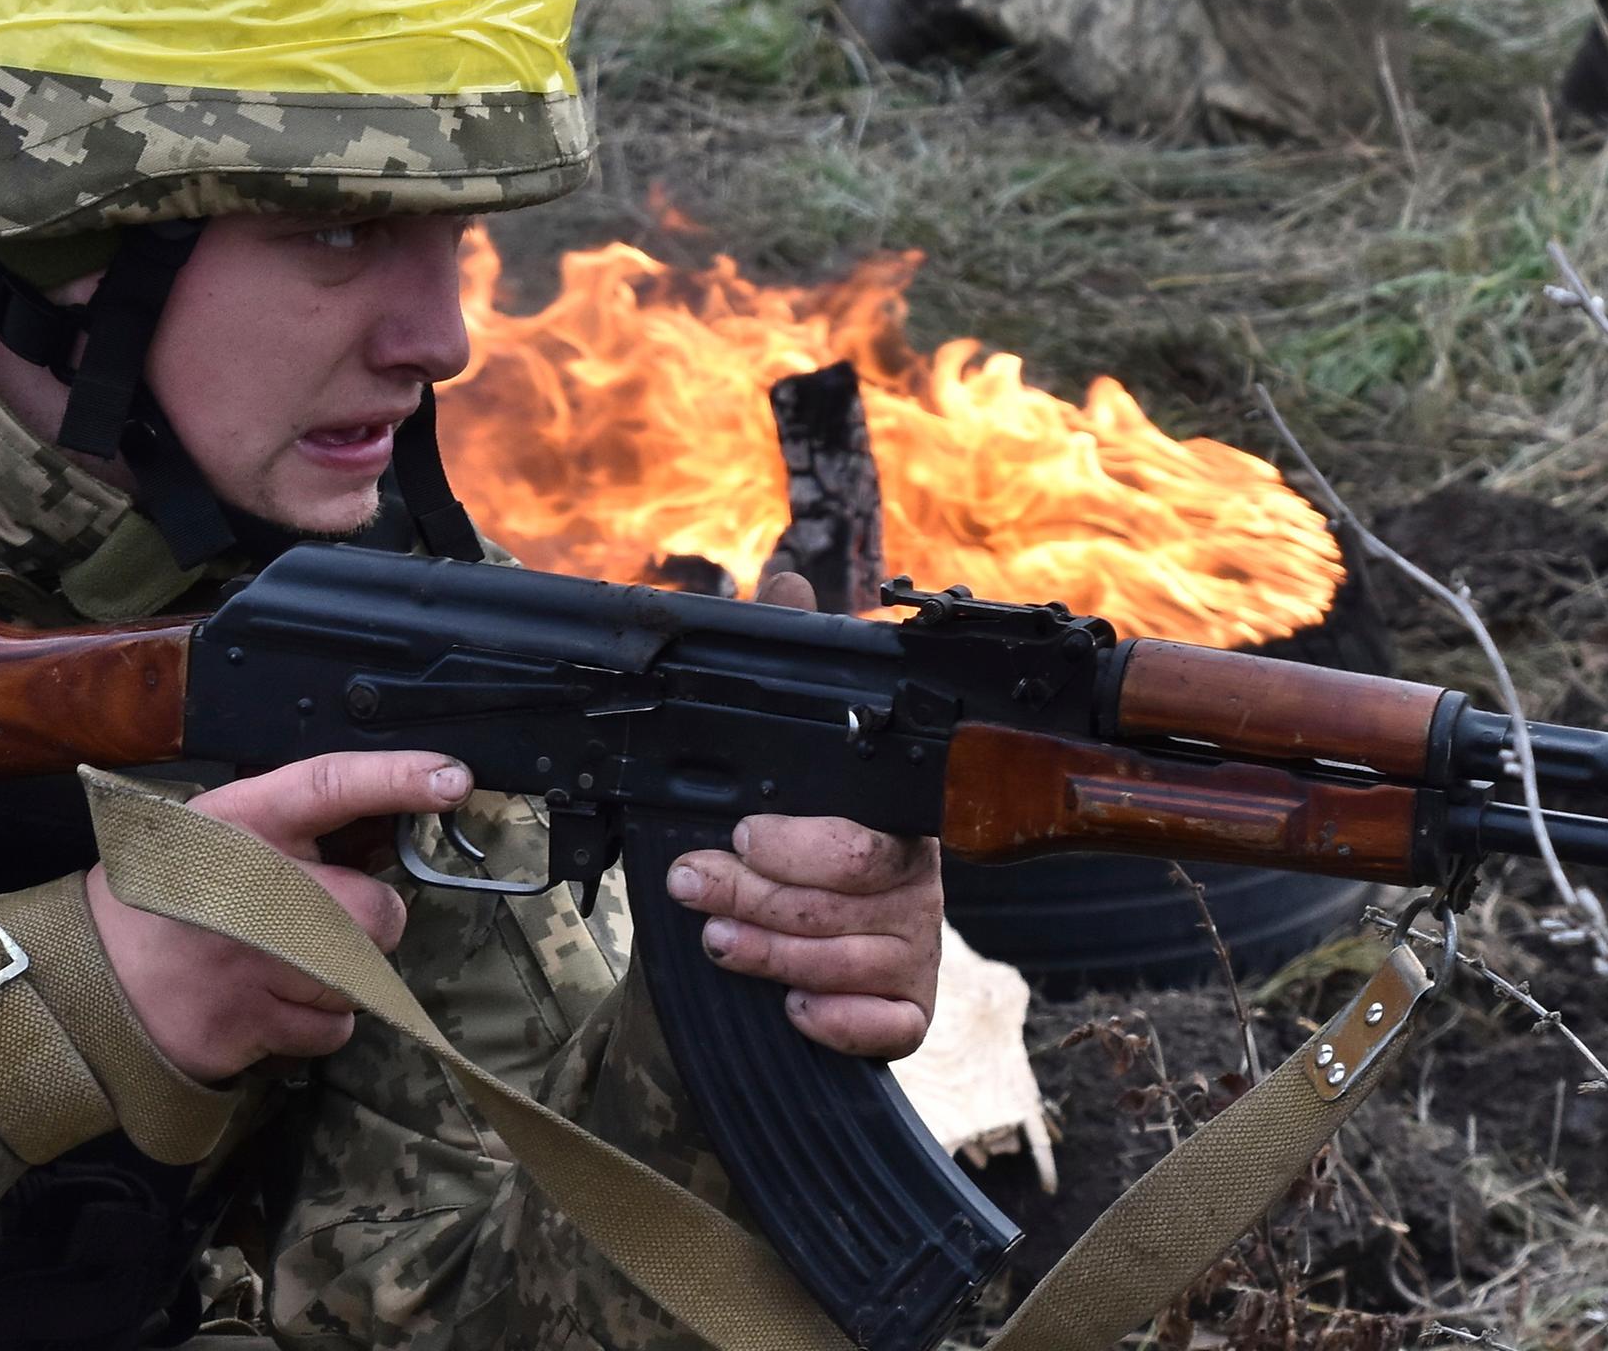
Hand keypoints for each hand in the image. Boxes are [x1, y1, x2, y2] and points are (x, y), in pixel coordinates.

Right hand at [90, 750, 469, 1081]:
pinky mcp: (244, 1026)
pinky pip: (328, 1031)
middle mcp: (248, 891)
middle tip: (329, 921)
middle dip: (371, 924)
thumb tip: (388, 830)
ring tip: (285, 962)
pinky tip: (271, 1002)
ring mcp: (247, 965)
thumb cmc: (168, 895)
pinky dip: (315, 1023)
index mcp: (241, 824)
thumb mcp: (216, 831)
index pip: (329, 786)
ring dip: (342, 979)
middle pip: (376, 914)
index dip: (396, 778)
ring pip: (359, 981)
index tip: (452, 779)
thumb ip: (294, 828)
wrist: (86, 978)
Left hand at [656, 567, 944, 1058]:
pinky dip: (842, 1020)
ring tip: (717, 939)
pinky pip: (894, 1026)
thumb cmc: (775, 837)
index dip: (795, 844)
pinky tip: (796, 1009)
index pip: (862, 836)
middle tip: (693, 884)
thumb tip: (789, 579)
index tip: (735, 833)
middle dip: (760, 893)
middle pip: (852, 897)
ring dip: (777, 953)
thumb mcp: (773, 752)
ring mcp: (913, 948)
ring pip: (856, 959)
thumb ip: (781, 669)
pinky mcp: (904, 1009)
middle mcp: (914, 882)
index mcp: (893, 816)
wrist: (764, 930)